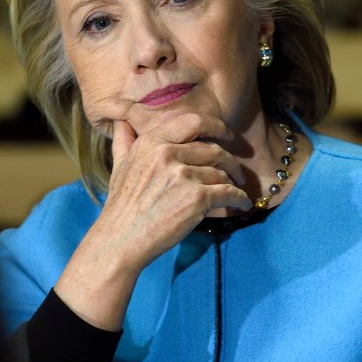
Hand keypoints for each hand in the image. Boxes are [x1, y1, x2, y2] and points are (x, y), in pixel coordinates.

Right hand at [99, 111, 251, 268]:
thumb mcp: (119, 166)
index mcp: (152, 142)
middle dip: (229, 161)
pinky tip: (242, 203)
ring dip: (233, 182)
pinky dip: (239, 198)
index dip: (216, 126)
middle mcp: (168, 153)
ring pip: (221, 173)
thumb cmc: (121, 206)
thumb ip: (123, 141)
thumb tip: (120, 122)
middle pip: (213, 149)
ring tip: (235, 190)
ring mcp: (183, 175)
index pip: (193, 122)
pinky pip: (228, 193)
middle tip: (236, 171)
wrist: (121, 239)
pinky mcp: (197, 198)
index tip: (227, 134)